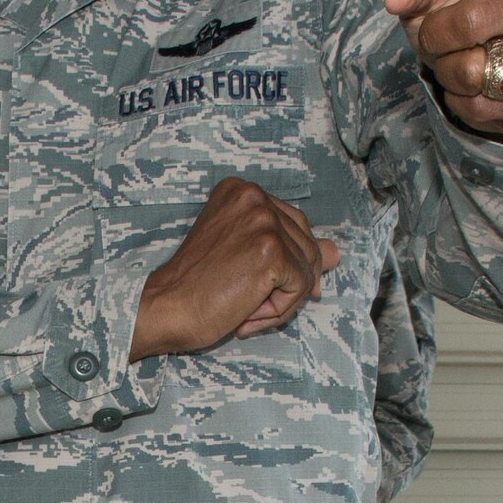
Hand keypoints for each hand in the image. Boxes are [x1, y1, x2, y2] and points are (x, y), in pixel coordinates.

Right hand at [129, 177, 339, 361]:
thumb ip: (290, 247)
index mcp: (240, 189)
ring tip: (244, 306)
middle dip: (287, 280)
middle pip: (306, 243)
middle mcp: (254, 196)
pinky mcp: (272, 251)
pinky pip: (301, 287)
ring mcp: (264, 221)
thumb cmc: (194, 285)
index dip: (286, 260)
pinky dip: (279, 310)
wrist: (166, 308)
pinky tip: (246, 313)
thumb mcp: (243, 256)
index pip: (292, 224)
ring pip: (308, 267)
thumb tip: (337, 253)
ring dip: (282, 297)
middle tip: (248, 300)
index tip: (259, 284)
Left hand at [383, 0, 502, 134]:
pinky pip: (491, 106)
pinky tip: (476, 87)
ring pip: (482, 70)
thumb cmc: (455, 13)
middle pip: (480, 20)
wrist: (470, 62)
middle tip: (438, 35)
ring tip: (462, 59)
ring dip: (452, 72)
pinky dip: (465, 102)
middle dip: (440, 33)